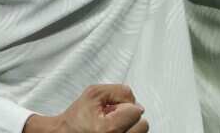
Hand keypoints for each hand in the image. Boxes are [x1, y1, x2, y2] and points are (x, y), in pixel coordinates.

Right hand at [24, 84, 147, 132]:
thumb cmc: (76, 117)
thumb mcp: (94, 93)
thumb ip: (119, 91)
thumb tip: (135, 101)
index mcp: (108, 129)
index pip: (135, 112)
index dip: (124, 105)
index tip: (111, 109)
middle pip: (143, 125)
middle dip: (129, 117)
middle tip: (115, 117)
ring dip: (129, 126)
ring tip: (112, 125)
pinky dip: (127, 132)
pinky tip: (115, 130)